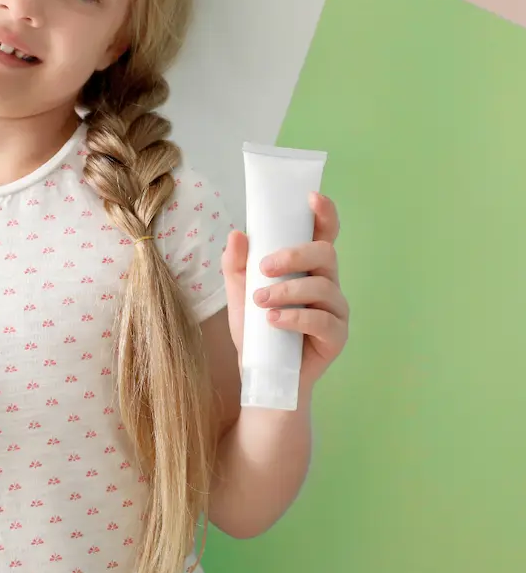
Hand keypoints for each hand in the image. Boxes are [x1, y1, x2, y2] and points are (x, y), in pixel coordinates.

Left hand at [221, 191, 348, 390]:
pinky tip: (273, 321)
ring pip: (322, 288)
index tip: (312, 198)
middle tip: (264, 268)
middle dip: (294, 255)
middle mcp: (327, 283)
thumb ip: (235, 263)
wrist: (261, 374)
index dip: (324, 213)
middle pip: (325, 253)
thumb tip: (237, 234)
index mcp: (307, 267)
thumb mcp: (238, 292)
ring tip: (260, 303)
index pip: (323, 233)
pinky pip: (323, 321)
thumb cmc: (255, 329)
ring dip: (287, 291)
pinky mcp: (337, 337)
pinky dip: (295, 317)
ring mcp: (336, 310)